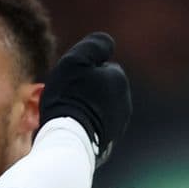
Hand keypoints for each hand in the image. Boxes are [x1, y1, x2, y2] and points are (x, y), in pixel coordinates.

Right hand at [39, 32, 130, 166]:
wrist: (70, 140)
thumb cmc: (69, 98)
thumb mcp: (75, 61)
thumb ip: (93, 46)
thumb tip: (108, 43)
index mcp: (118, 78)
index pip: (101, 68)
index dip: (82, 73)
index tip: (68, 82)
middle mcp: (123, 101)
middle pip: (100, 91)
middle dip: (86, 93)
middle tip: (65, 99)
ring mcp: (117, 125)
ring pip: (98, 111)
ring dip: (85, 111)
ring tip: (66, 117)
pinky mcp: (108, 144)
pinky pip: (94, 131)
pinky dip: (84, 129)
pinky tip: (70, 132)